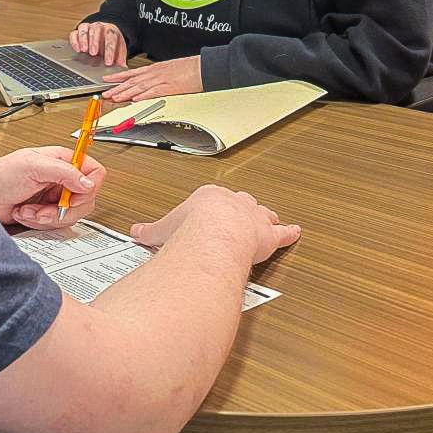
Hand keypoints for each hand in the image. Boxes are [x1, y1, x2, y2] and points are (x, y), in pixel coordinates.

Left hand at [0, 146, 108, 229]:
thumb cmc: (0, 175)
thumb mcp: (32, 166)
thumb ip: (63, 171)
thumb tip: (87, 182)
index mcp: (63, 161)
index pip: (94, 172)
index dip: (89, 187)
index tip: (72, 196)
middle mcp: (62, 179)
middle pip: (85, 200)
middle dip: (62, 209)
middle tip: (44, 208)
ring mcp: (55, 197)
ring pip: (71, 215)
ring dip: (46, 217)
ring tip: (29, 209)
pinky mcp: (47, 212)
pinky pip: (56, 224)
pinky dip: (39, 222)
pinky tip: (26, 213)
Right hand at [70, 21, 128, 67]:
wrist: (104, 34)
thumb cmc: (111, 43)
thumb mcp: (118, 50)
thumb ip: (120, 58)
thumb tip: (123, 68)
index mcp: (111, 31)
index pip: (111, 37)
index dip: (109, 50)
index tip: (108, 62)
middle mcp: (99, 27)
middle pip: (96, 30)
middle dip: (95, 42)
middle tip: (93, 53)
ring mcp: (88, 28)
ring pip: (84, 29)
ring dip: (84, 40)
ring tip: (84, 50)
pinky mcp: (78, 31)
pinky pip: (74, 33)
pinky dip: (74, 40)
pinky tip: (77, 49)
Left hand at [99, 55, 203, 104]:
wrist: (203, 67)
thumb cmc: (190, 68)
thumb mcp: (170, 69)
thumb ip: (159, 75)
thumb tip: (150, 82)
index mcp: (155, 68)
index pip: (132, 73)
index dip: (118, 77)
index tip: (107, 80)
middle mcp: (155, 73)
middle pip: (132, 81)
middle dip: (117, 88)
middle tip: (106, 93)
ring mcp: (162, 80)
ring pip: (139, 87)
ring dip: (125, 93)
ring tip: (115, 98)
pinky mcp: (169, 87)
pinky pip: (153, 92)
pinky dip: (143, 96)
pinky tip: (134, 100)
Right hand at [130, 184, 300, 264]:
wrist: (214, 235)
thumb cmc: (192, 229)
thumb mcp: (164, 229)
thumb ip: (151, 231)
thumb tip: (136, 232)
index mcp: (211, 197)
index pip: (214, 200)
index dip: (215, 208)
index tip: (212, 213)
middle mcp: (235, 204)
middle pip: (242, 202)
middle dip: (242, 208)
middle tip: (242, 214)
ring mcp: (254, 218)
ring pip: (263, 214)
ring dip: (265, 217)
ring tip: (268, 219)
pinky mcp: (268, 236)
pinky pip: (282, 233)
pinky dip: (289, 233)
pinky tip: (295, 232)